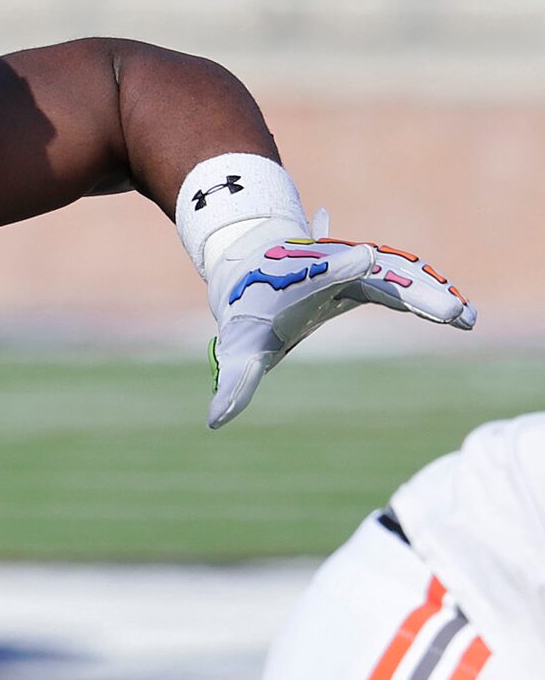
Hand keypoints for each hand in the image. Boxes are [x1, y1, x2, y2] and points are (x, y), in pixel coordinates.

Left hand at [205, 212, 474, 427]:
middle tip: (446, 311)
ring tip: (464, 318)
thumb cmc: (247, 312)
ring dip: (432, 292)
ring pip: (400, 274)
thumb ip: (234, 382)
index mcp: (299, 280)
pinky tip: (463, 316)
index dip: (340, 266)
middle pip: (378, 273)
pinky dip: (432, 293)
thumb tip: (215, 421)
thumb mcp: (237, 349)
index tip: (365, 258)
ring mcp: (358, 267)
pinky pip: (407, 281)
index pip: (321, 271)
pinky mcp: (372, 276)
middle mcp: (335, 266)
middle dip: (411, 289)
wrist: (255, 268)